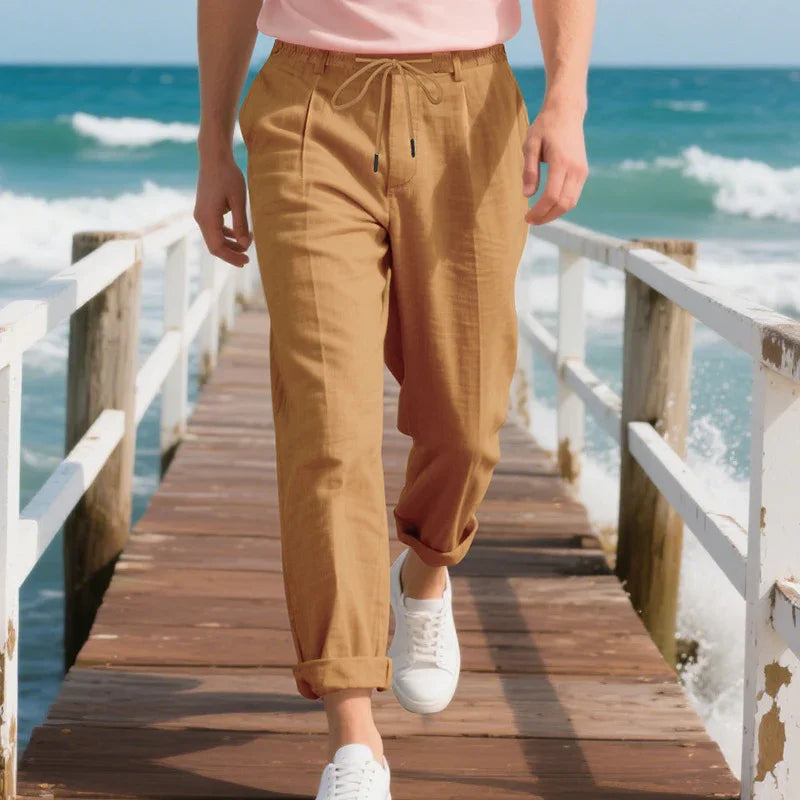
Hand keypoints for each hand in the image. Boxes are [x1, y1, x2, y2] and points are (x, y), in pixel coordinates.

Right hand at [194, 149, 251, 267]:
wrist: (214, 157)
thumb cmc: (228, 175)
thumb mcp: (239, 200)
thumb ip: (241, 224)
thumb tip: (244, 245)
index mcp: (207, 217)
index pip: (217, 247)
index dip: (231, 257)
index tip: (246, 261)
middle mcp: (201, 219)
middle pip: (214, 246)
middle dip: (231, 254)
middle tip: (248, 259)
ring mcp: (201, 215)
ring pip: (214, 238)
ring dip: (230, 244)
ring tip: (247, 243)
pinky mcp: (205, 211)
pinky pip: (214, 229)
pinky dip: (226, 234)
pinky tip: (239, 234)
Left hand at [522, 100, 588, 225]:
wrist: (567, 112)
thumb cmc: (545, 126)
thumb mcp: (531, 144)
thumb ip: (529, 170)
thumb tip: (527, 195)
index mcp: (561, 162)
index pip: (551, 196)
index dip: (539, 211)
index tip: (526, 218)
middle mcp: (575, 169)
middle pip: (563, 204)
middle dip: (546, 217)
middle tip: (530, 221)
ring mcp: (582, 171)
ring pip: (571, 203)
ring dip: (554, 214)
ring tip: (538, 216)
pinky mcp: (583, 172)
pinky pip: (574, 196)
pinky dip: (561, 205)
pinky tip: (548, 206)